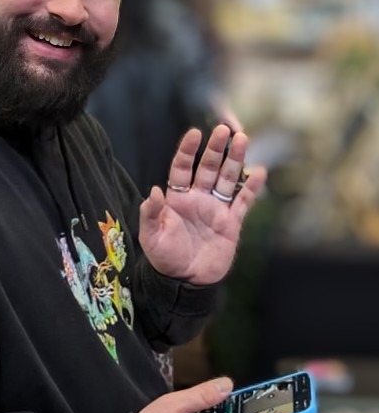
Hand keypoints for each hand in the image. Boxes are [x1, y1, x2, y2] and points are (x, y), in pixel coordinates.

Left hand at [138, 124, 266, 283]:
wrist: (185, 283)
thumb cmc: (165, 259)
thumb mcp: (152, 236)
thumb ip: (152, 214)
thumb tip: (154, 191)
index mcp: (177, 198)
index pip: (182, 168)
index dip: (188, 150)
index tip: (195, 133)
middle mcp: (198, 198)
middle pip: (209, 168)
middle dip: (216, 149)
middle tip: (224, 129)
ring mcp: (216, 209)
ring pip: (227, 179)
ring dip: (235, 160)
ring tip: (243, 139)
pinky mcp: (231, 223)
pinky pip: (243, 202)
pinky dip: (252, 188)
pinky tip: (259, 172)